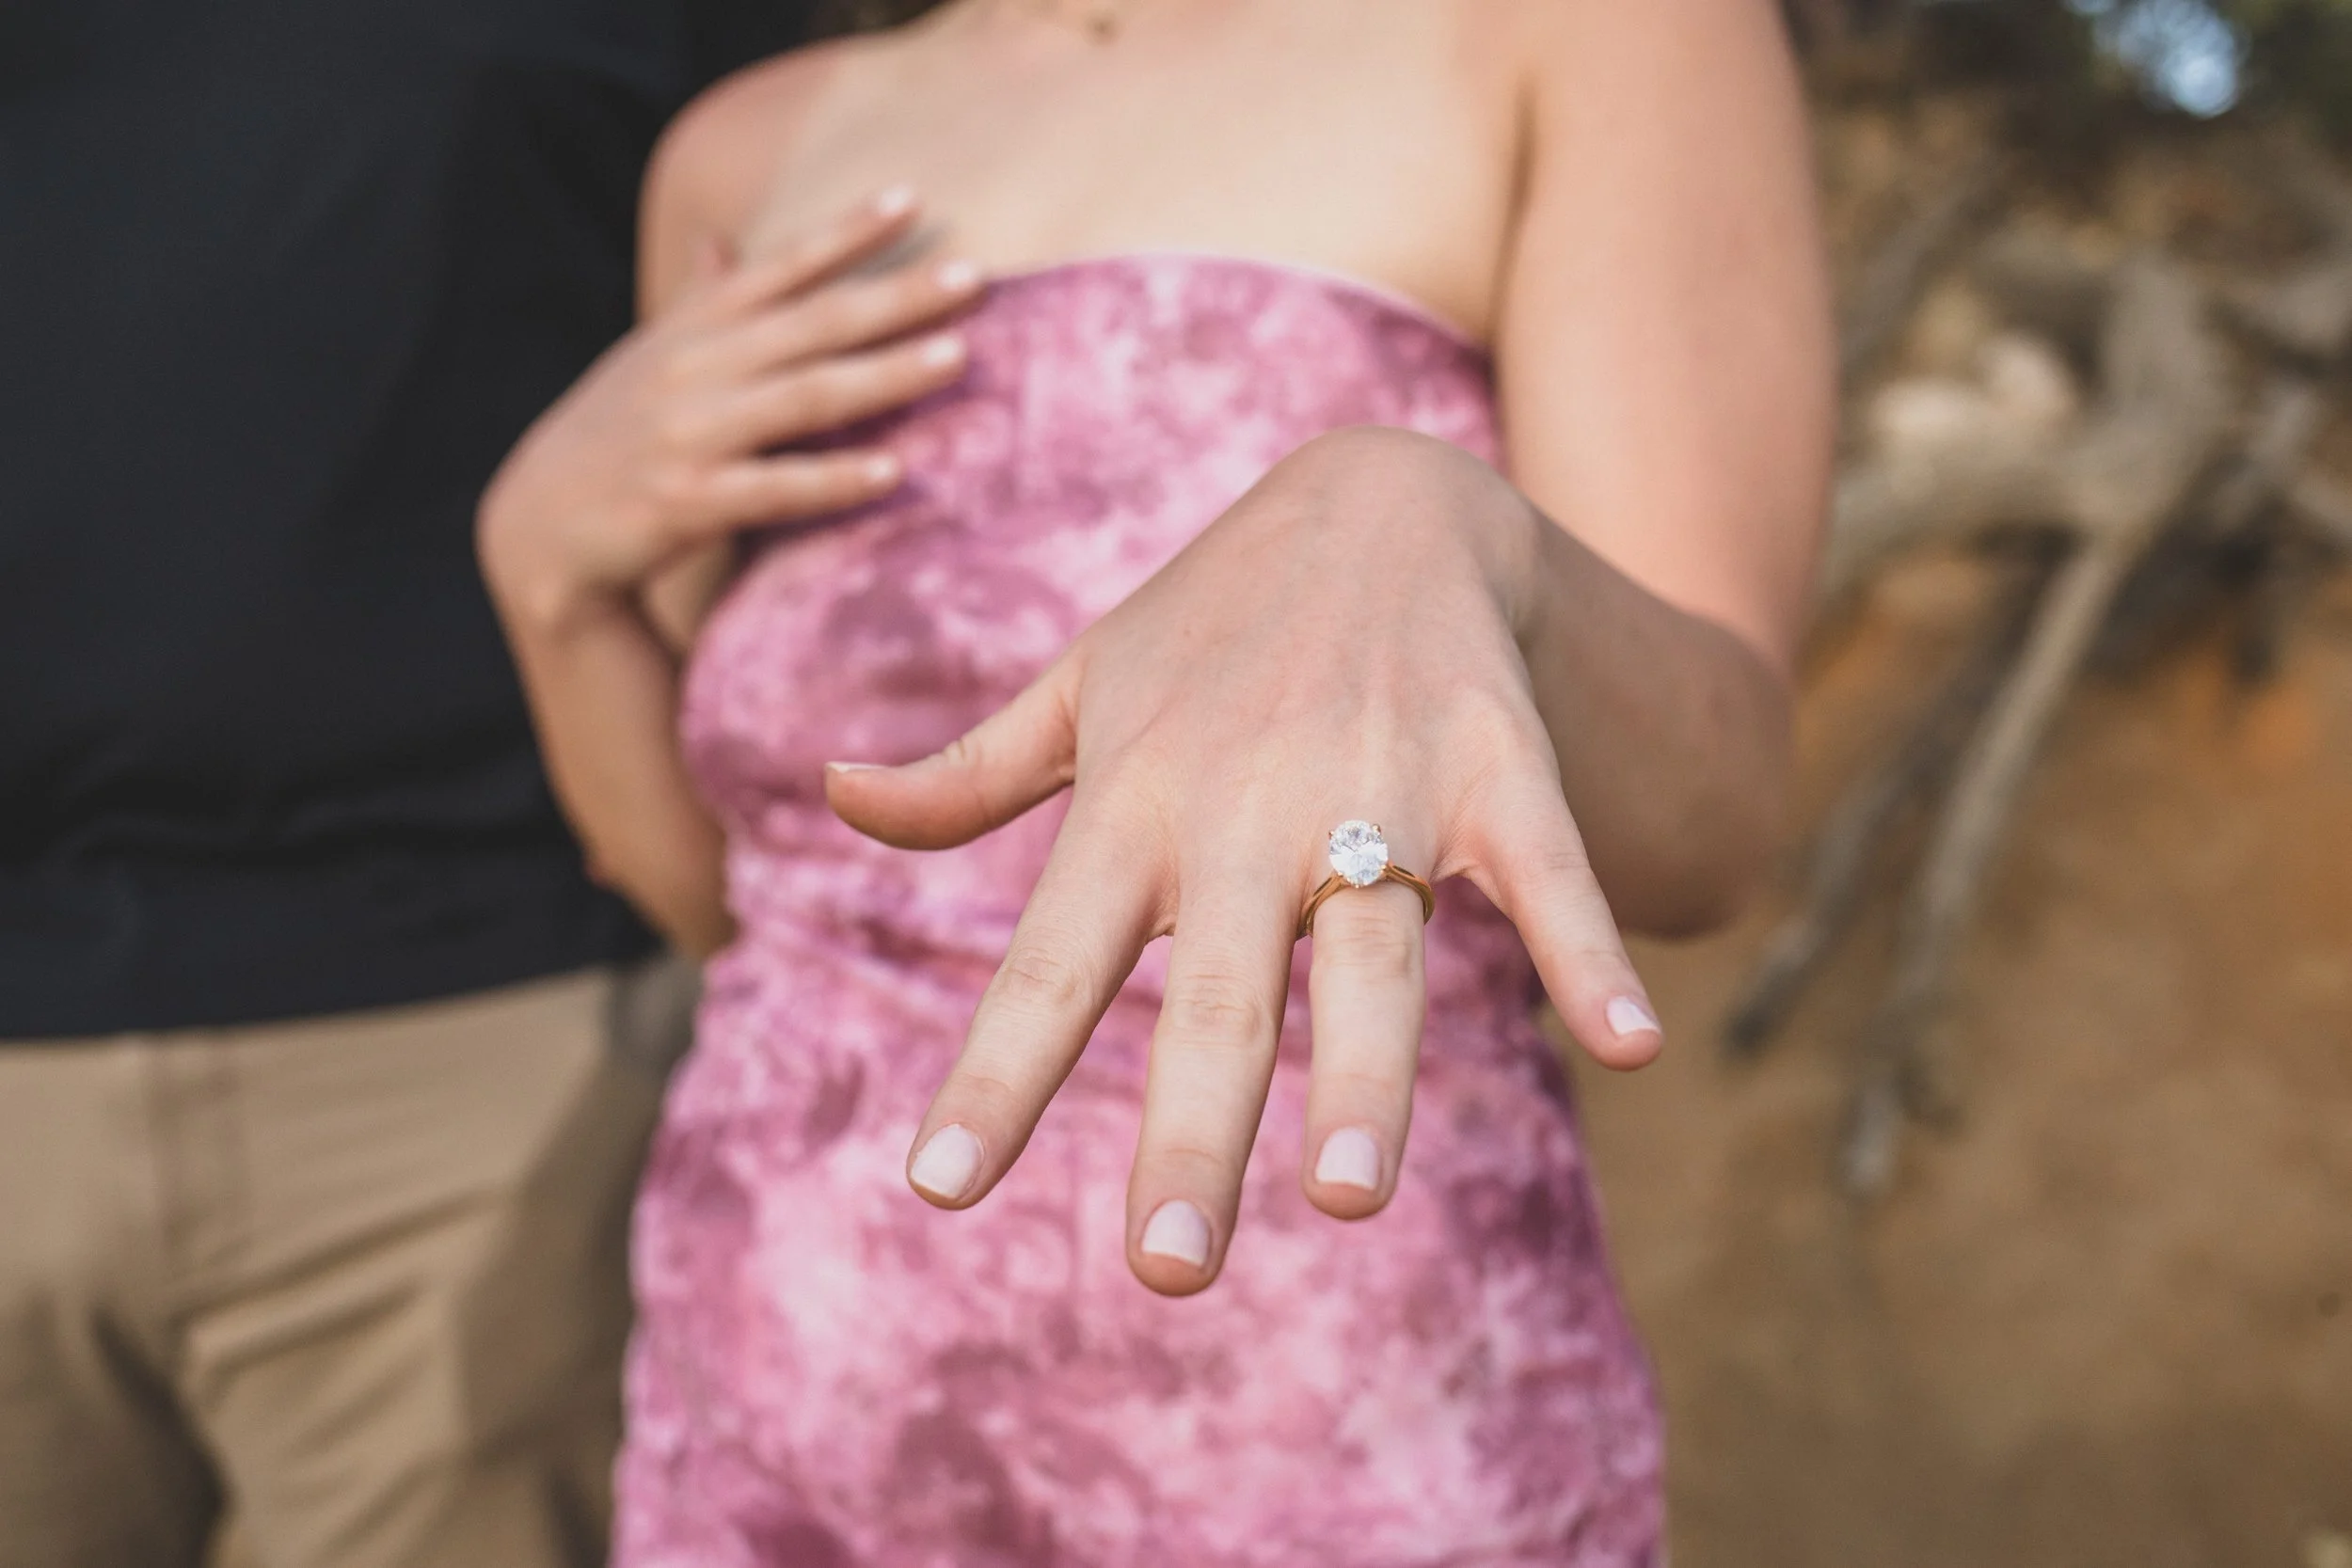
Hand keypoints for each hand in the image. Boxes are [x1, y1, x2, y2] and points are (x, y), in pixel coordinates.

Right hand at [478, 188, 981, 629]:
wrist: (535, 531)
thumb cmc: (611, 438)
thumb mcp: (649, 360)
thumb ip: (698, 304)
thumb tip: (721, 243)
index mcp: (694, 330)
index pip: (781, 268)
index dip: (845, 232)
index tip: (912, 200)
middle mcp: (694, 370)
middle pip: (813, 323)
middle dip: (895, 296)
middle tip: (973, 277)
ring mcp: (689, 434)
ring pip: (804, 396)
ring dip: (883, 375)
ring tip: (955, 357)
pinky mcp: (686, 502)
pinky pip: (774, 488)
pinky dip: (833, 479)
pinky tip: (892, 472)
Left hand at [825, 426, 1666, 1296]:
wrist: (1383, 489)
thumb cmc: (1210, 621)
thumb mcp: (1078, 684)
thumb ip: (966, 775)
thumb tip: (829, 802)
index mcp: (1134, 805)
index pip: (1047, 964)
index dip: (995, 1077)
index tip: (938, 1190)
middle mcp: (1246, 809)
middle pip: (1214, 995)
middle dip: (1195, 1134)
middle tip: (1167, 1271)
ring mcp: (1379, 786)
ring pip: (1373, 950)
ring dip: (1368, 1073)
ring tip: (1355, 1197)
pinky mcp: (1498, 763)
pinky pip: (1546, 872)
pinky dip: (1588, 952)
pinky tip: (1634, 1044)